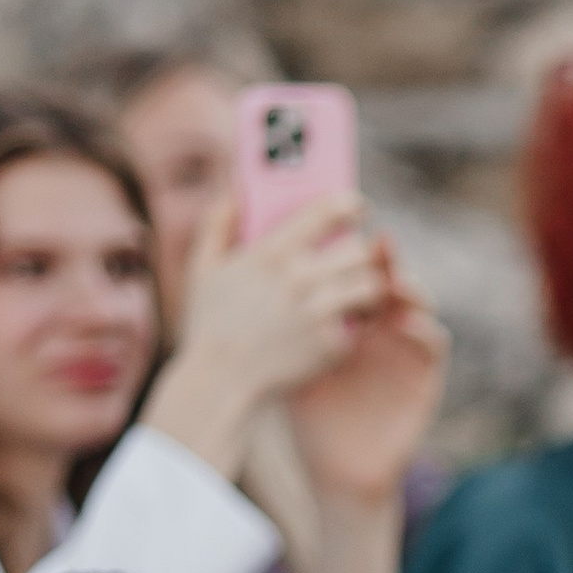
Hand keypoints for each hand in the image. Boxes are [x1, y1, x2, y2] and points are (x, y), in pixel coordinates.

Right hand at [141, 194, 395, 476]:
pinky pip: (362, 323)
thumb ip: (217, 223)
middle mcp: (300, 279)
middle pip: (358, 249)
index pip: (327, 211)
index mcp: (271, 254)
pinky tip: (347, 321)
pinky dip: (358, 322)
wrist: (221, 383)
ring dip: (366, 285)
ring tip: (356, 287)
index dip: (349, 203)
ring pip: (370, 284)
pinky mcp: (332, 344)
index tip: (356, 206)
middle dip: (360, 251)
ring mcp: (319, 313)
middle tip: (355, 256)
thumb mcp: (202, 268)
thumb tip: (234, 190)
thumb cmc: (211, 324)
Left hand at [285, 240, 446, 505]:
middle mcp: (382, 325)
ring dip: (409, 287)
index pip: (354, 270)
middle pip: (387, 279)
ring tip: (394, 279)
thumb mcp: (292, 356)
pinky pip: (434, 343)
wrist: (336, 465)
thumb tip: (252, 267)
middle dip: (384, 259)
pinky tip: (408, 320)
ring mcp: (405, 348)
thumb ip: (285, 317)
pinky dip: (425, 328)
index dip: (354, 247)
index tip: (341, 225)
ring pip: (416, 303)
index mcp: (351, 315)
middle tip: (374, 243)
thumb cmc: (311, 412)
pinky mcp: (425, 375)